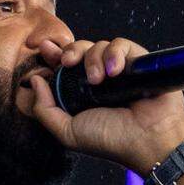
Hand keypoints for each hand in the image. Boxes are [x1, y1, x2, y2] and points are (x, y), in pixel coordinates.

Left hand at [27, 38, 183, 174]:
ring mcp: (119, 69)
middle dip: (70, 51)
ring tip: (99, 80)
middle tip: (68, 63)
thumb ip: (44, 109)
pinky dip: (115, 53)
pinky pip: (121, 44)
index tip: (45, 47)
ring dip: (93, 59)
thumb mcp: (68, 131)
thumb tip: (34, 81)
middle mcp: (99, 78)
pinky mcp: (138, 61)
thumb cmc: (110, 140)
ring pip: (98, 45)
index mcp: (81, 93)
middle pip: (79, 50)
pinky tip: (115, 71)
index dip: (53, 54)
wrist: (149, 140)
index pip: (64, 66)